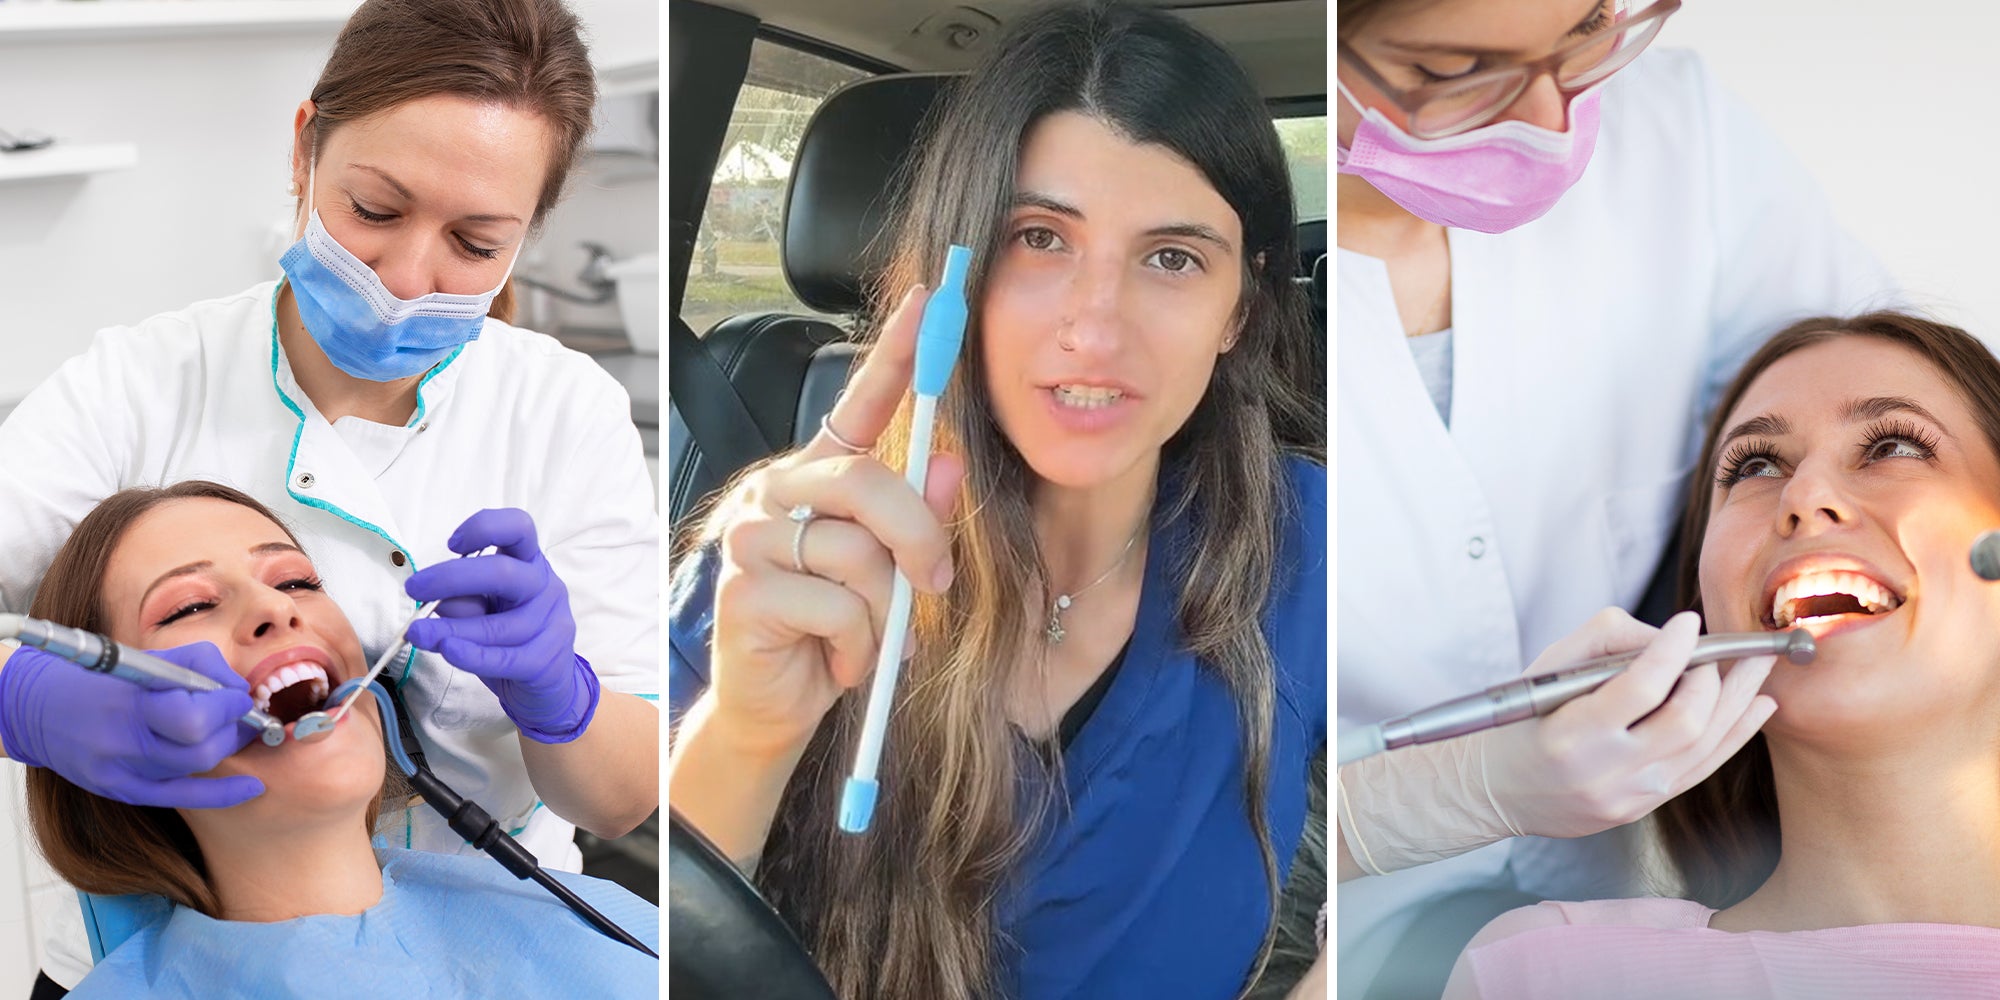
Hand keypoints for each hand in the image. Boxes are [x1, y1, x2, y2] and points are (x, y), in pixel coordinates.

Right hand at [0, 642, 262, 807]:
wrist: (41, 711)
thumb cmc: (106, 679)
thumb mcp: (150, 659)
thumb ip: (202, 665)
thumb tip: (241, 691)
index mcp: (129, 705)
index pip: (195, 718)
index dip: (228, 706)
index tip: (236, 696)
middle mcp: (123, 745)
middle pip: (201, 749)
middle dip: (232, 728)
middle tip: (240, 714)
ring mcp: (122, 774)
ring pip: (196, 769)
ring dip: (225, 747)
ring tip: (231, 730)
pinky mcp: (124, 791)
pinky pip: (183, 798)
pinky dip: (222, 794)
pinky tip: (252, 788)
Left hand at [403, 508, 599, 743]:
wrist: (547, 683)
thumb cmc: (510, 636)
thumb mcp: (485, 609)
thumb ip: (465, 600)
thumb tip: (433, 602)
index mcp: (530, 563)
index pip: (519, 528)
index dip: (485, 527)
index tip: (452, 544)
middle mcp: (545, 587)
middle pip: (503, 573)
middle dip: (452, 579)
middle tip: (414, 589)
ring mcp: (552, 623)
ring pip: (497, 625)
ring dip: (450, 628)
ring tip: (417, 633)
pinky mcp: (546, 660)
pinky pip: (503, 658)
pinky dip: (471, 655)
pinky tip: (448, 650)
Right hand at [703, 284, 964, 756]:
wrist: (780, 705)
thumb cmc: (837, 632)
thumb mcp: (893, 575)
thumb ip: (920, 521)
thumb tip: (950, 465)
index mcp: (817, 477)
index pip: (859, 402)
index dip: (894, 353)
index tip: (927, 302)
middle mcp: (777, 491)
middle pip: (870, 484)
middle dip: (919, 539)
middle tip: (936, 585)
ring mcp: (753, 537)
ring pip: (859, 555)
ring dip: (887, 614)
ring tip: (872, 640)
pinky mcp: (744, 591)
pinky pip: (836, 608)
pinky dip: (858, 646)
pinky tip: (839, 661)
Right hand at [1337, 609, 1776, 874]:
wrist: (1499, 790)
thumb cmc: (1521, 720)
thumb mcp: (1546, 668)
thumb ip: (1605, 640)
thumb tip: (1666, 637)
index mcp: (1571, 733)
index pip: (1640, 688)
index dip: (1672, 651)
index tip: (1687, 622)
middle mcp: (1605, 771)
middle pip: (1685, 721)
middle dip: (1715, 678)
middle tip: (1721, 650)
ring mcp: (1629, 796)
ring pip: (1705, 746)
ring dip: (1739, 701)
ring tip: (1760, 667)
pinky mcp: (1644, 808)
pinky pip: (1703, 768)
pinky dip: (1737, 734)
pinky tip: (1757, 707)